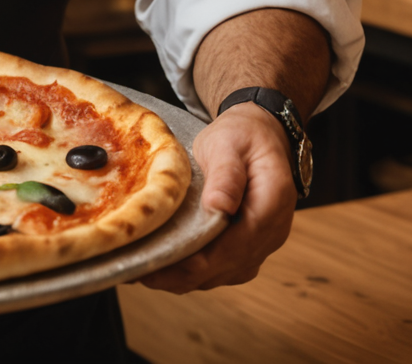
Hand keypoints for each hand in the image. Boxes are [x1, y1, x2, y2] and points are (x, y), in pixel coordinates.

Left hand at [138, 103, 296, 292]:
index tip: (166, 261)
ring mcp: (261, 243)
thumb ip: (227, 174)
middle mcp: (271, 233)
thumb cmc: (242, 134)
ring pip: (223, 273)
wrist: (258, 133)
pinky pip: (222, 267)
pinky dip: (195, 272)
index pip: (237, 245)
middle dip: (184, 274)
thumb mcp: (231, 142)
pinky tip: (167, 267)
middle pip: (227, 266)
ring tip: (146, 273)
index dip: (201, 259)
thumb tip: (220, 207)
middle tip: (140, 272)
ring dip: (186, 278)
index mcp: (271, 205)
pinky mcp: (247, 245)